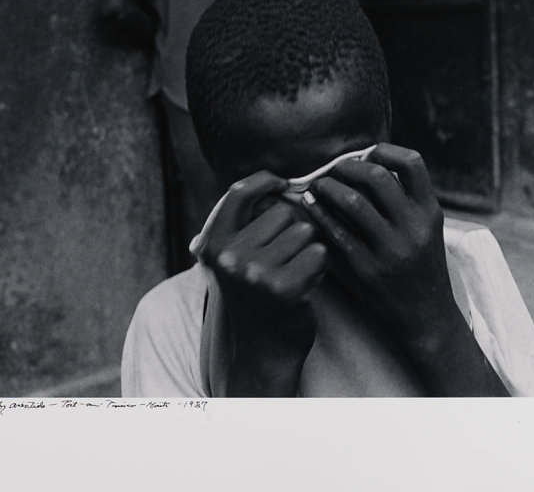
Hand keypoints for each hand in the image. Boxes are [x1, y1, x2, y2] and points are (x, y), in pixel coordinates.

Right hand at [199, 171, 328, 393]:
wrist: (261, 352)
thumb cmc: (254, 298)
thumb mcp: (233, 260)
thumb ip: (243, 224)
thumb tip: (274, 182)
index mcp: (214, 244)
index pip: (238, 192)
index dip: (264, 180)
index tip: (280, 183)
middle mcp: (230, 256)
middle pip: (282, 212)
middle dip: (293, 230)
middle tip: (285, 259)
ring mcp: (255, 272)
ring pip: (305, 232)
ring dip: (309, 250)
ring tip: (295, 273)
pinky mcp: (284, 288)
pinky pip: (319, 254)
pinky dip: (320, 268)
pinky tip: (306, 286)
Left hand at [302, 143, 453, 353]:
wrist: (427, 318)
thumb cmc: (421, 269)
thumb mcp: (426, 231)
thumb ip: (406, 202)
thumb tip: (369, 164)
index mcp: (430, 212)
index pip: (413, 163)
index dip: (386, 151)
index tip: (366, 153)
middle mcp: (414, 227)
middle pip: (377, 177)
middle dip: (348, 167)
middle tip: (333, 169)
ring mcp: (391, 250)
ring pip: (353, 202)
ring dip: (328, 188)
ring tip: (316, 186)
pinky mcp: (369, 270)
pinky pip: (337, 233)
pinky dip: (320, 215)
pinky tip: (310, 207)